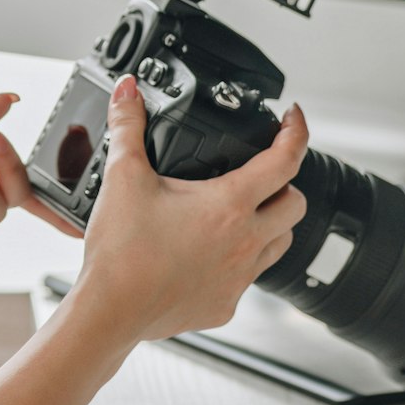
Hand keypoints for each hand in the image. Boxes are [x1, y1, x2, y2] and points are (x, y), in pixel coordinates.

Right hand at [72, 75, 309, 344]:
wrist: (109, 311)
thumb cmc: (121, 251)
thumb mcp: (123, 176)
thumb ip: (127, 127)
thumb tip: (128, 92)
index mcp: (229, 204)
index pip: (284, 160)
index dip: (295, 132)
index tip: (292, 119)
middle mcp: (245, 242)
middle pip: (295, 204)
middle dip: (284, 183)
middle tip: (260, 173)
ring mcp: (239, 277)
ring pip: (280, 243)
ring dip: (269, 223)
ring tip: (239, 213)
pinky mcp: (225, 305)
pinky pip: (250, 278)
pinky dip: (240, 261)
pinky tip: (211, 254)